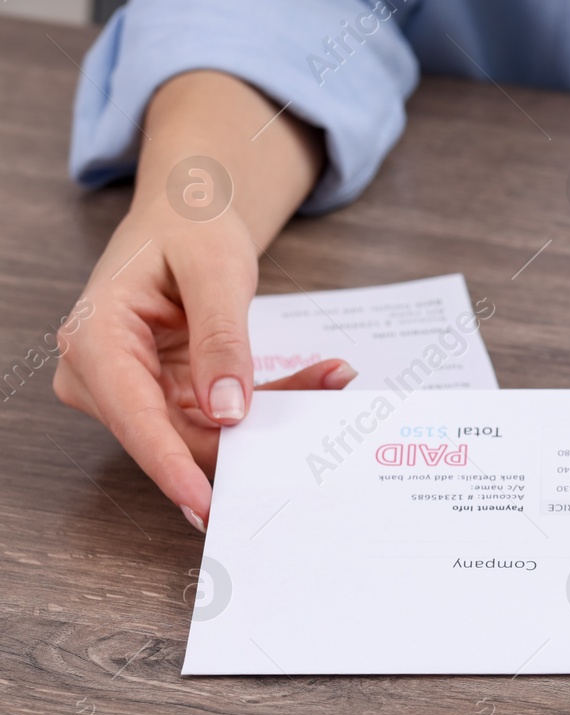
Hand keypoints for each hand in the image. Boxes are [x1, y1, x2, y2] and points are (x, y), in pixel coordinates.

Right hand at [53, 71, 328, 530]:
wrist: (188, 213)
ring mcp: (136, 391)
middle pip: (175, 434)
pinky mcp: (169, 397)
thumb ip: (222, 339)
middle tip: (324, 397)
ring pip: (207, 434)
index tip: (206, 502)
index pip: (133, 417)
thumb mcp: (216, 270)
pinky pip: (223, 418)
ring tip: (330, 377)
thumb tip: (227, 411)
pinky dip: (271, 401)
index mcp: (95, 337)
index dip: (171, 464)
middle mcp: (104, 374)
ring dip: (271, 413)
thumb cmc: (190, 226)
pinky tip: (319, 378)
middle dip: (250, 431)